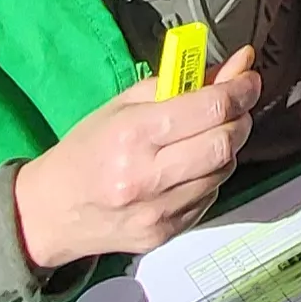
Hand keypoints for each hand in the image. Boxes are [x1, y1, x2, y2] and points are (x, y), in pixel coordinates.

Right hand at [10, 49, 264, 270]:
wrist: (52, 212)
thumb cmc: (86, 151)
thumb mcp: (121, 105)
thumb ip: (178, 84)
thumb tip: (232, 68)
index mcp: (133, 134)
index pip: (209, 109)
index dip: (240, 90)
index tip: (248, 78)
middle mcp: (148, 176)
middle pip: (225, 142)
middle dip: (240, 118)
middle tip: (234, 106)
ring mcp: (159, 210)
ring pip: (224, 171)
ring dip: (226, 148)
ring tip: (203, 137)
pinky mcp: (166, 233)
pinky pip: (209, 197)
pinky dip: (210, 176)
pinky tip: (188, 168)